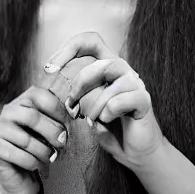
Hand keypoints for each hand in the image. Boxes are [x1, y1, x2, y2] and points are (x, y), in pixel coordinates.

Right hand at [0, 86, 68, 193]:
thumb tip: (74, 114)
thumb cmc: (40, 147)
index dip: (59, 110)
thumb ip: (60, 119)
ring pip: (26, 140)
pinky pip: (19, 156)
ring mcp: (0, 129)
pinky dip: (33, 163)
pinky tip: (36, 164)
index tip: (72, 122)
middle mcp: (9, 111)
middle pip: (32, 117)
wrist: (21, 174)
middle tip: (62, 143)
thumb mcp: (51, 129)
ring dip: (44, 152)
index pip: (41, 96)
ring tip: (50, 157)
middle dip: (52, 132)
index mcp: (24, 100)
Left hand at [44, 32, 164, 171]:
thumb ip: (77, 90)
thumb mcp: (86, 106)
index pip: (91, 41)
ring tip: (90, 120)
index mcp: (108, 67)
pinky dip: (108, 113)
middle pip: (99, 63)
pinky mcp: (144, 101)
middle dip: (79, 85)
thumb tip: (54, 77)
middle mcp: (123, 71)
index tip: (50, 68)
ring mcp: (136, 84)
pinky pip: (119, 101)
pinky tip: (107, 121)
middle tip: (71, 105)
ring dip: (93, 105)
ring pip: (110, 83)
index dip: (69, 48)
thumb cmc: (109, 127)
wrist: (133, 152)